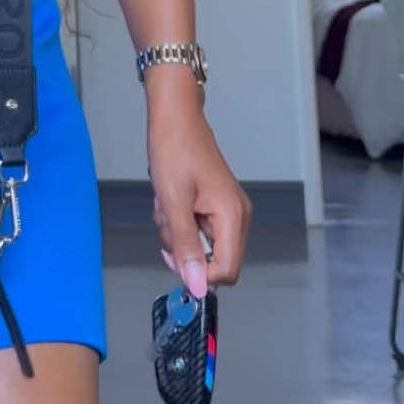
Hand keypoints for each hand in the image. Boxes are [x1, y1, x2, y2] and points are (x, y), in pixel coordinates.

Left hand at [148, 105, 251, 298]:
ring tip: (165, 202)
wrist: (174, 116)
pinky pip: (196, 227)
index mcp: (233, 216)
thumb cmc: (174, 150)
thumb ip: (186, 246)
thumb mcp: (174, 202)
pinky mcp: (215, 204)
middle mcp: (237, 216)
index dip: (199, 273)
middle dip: (184, 247)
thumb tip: (196, 287)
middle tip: (167, 219)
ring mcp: (227, 210)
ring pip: (201, 244)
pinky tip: (169, 198)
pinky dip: (178, 219)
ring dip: (176, 230)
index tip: (173, 255)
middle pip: (213, 260)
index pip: (226, 271)